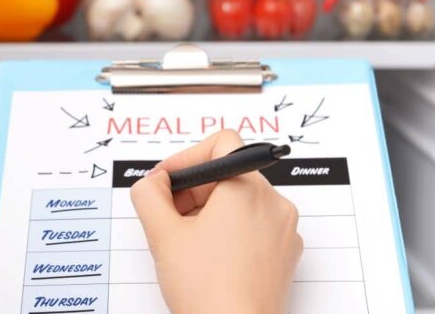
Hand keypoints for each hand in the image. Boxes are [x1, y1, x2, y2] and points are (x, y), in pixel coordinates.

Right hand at [131, 130, 302, 313]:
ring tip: (187, 241)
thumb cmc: (207, 291)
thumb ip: (148, 194)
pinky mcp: (285, 253)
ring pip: (241, 200)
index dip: (187, 157)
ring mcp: (284, 230)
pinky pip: (256, 225)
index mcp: (248, 189)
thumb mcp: (163, 234)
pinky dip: (231, 230)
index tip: (169, 181)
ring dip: (209, 211)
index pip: (222, 143)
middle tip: (168, 215)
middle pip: (229, 174)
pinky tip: (209, 256)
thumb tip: (153, 182)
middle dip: (193, 190)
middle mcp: (274, 203)